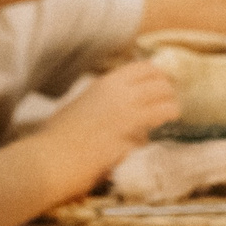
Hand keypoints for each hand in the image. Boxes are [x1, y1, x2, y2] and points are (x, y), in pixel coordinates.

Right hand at [40, 60, 179, 179]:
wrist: (52, 158)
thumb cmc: (58, 137)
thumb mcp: (82, 106)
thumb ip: (105, 103)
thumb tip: (121, 108)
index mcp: (106, 83)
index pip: (144, 68)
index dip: (158, 74)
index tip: (163, 81)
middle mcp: (120, 92)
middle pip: (160, 83)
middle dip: (169, 91)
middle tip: (171, 99)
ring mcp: (128, 112)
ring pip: (165, 102)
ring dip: (171, 108)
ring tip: (173, 113)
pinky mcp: (132, 134)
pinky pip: (156, 125)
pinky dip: (160, 127)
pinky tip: (161, 131)